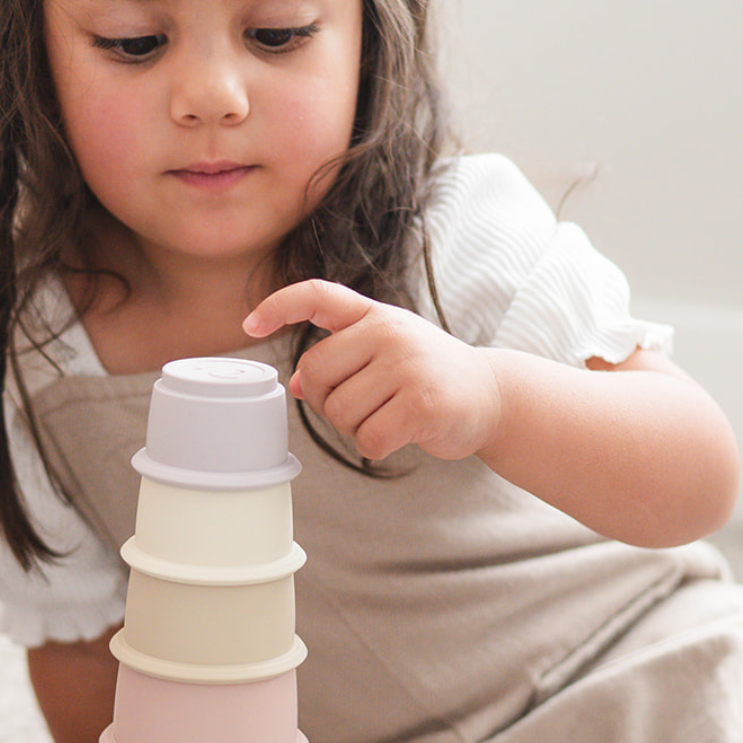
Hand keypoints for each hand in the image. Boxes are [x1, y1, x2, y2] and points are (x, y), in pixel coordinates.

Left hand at [244, 279, 501, 462]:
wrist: (492, 395)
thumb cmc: (431, 376)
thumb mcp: (387, 353)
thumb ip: (342, 359)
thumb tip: (293, 383)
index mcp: (375, 314)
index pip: (316, 295)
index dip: (278, 306)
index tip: (249, 324)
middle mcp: (389, 331)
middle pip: (314, 375)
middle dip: (326, 402)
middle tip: (361, 405)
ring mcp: (407, 365)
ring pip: (339, 413)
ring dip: (356, 428)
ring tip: (390, 415)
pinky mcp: (422, 403)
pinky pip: (368, 438)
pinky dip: (376, 447)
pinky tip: (400, 434)